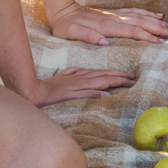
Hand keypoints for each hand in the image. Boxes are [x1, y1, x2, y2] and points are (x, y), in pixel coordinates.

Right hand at [22, 65, 137, 106]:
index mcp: (79, 75)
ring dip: (114, 81)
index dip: (116, 73)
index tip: (128, 76)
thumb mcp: (63, 76)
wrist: (32, 90)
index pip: (102, 73)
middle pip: (104, 75)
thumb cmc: (47, 85)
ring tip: (127, 83)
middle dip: (120, 76)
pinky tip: (105, 95)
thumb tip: (84, 75)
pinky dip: (95, 93)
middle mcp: (80, 78)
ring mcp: (75, 85)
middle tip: (134, 78)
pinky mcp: (69, 93)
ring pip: (99, 82)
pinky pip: (84, 93)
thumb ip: (74, 74)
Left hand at [46, 0, 167, 45]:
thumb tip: (105, 42)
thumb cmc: (65, 26)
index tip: (160, 43)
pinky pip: (134, 11)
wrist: (61, 9)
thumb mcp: (71, 33)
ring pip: (140, 16)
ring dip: (155, 20)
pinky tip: (155, 14)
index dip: (146, 37)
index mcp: (106, 25)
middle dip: (157, 28)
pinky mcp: (113, 12)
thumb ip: (88, 36)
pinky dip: (146, 12)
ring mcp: (114, 14)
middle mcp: (113, 18)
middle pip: (140, 22)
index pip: (131, 31)